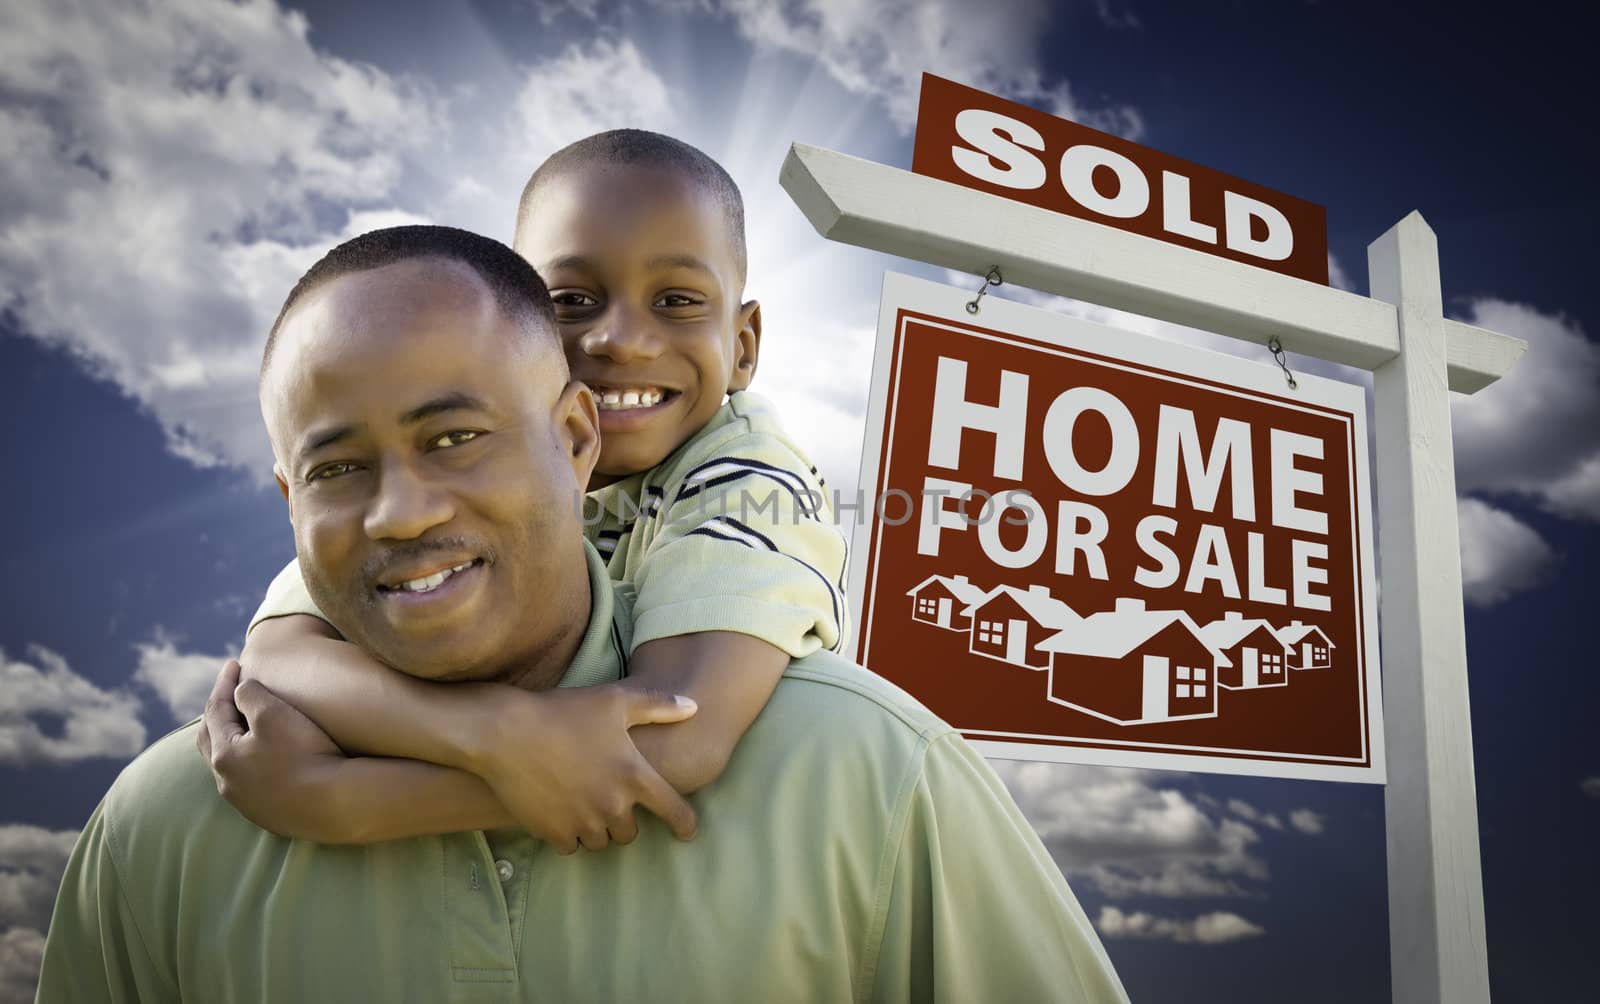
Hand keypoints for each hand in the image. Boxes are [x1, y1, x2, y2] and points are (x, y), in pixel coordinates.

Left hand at [197, 659, 349, 841]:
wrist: (335, 804)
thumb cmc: (303, 754)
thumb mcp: (273, 712)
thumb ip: (249, 694)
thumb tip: (240, 691)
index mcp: (224, 755)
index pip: (215, 710)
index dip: (223, 683)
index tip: (234, 663)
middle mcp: (227, 782)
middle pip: (213, 740)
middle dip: (219, 713)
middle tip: (229, 693)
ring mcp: (247, 802)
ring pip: (230, 765)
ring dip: (233, 740)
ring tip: (245, 725)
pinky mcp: (269, 815)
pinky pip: (250, 782)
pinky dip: (251, 762)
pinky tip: (266, 758)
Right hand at [476, 682, 699, 853]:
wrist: (505, 732)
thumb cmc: (563, 711)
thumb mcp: (614, 700)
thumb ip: (657, 705)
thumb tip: (693, 707)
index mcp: (634, 775)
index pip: (673, 810)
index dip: (685, 823)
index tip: (687, 832)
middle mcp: (612, 805)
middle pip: (631, 832)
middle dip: (624, 820)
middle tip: (609, 800)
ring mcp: (582, 822)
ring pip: (601, 842)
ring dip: (597, 829)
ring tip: (583, 804)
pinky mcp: (553, 833)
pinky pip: (571, 846)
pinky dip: (569, 835)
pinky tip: (561, 812)